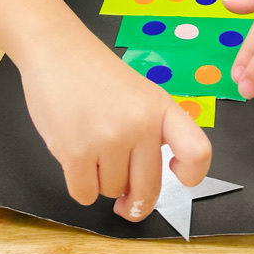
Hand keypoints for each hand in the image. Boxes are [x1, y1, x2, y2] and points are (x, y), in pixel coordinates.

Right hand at [21, 34, 211, 221]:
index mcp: (161, 108)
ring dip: (101, 182)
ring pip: (112, 191)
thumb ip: (152, 131)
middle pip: (149, 189)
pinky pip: (84, 195)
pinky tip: (75, 159)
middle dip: (136, 202)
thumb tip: (145, 186)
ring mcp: (108, 139)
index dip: (192, 175)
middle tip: (126, 202)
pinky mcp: (75, 152)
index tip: (176, 176)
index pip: (196, 152)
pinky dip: (80, 186)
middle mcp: (140, 124)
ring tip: (90, 147)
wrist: (57, 50)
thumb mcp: (141, 93)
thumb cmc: (96, 75)